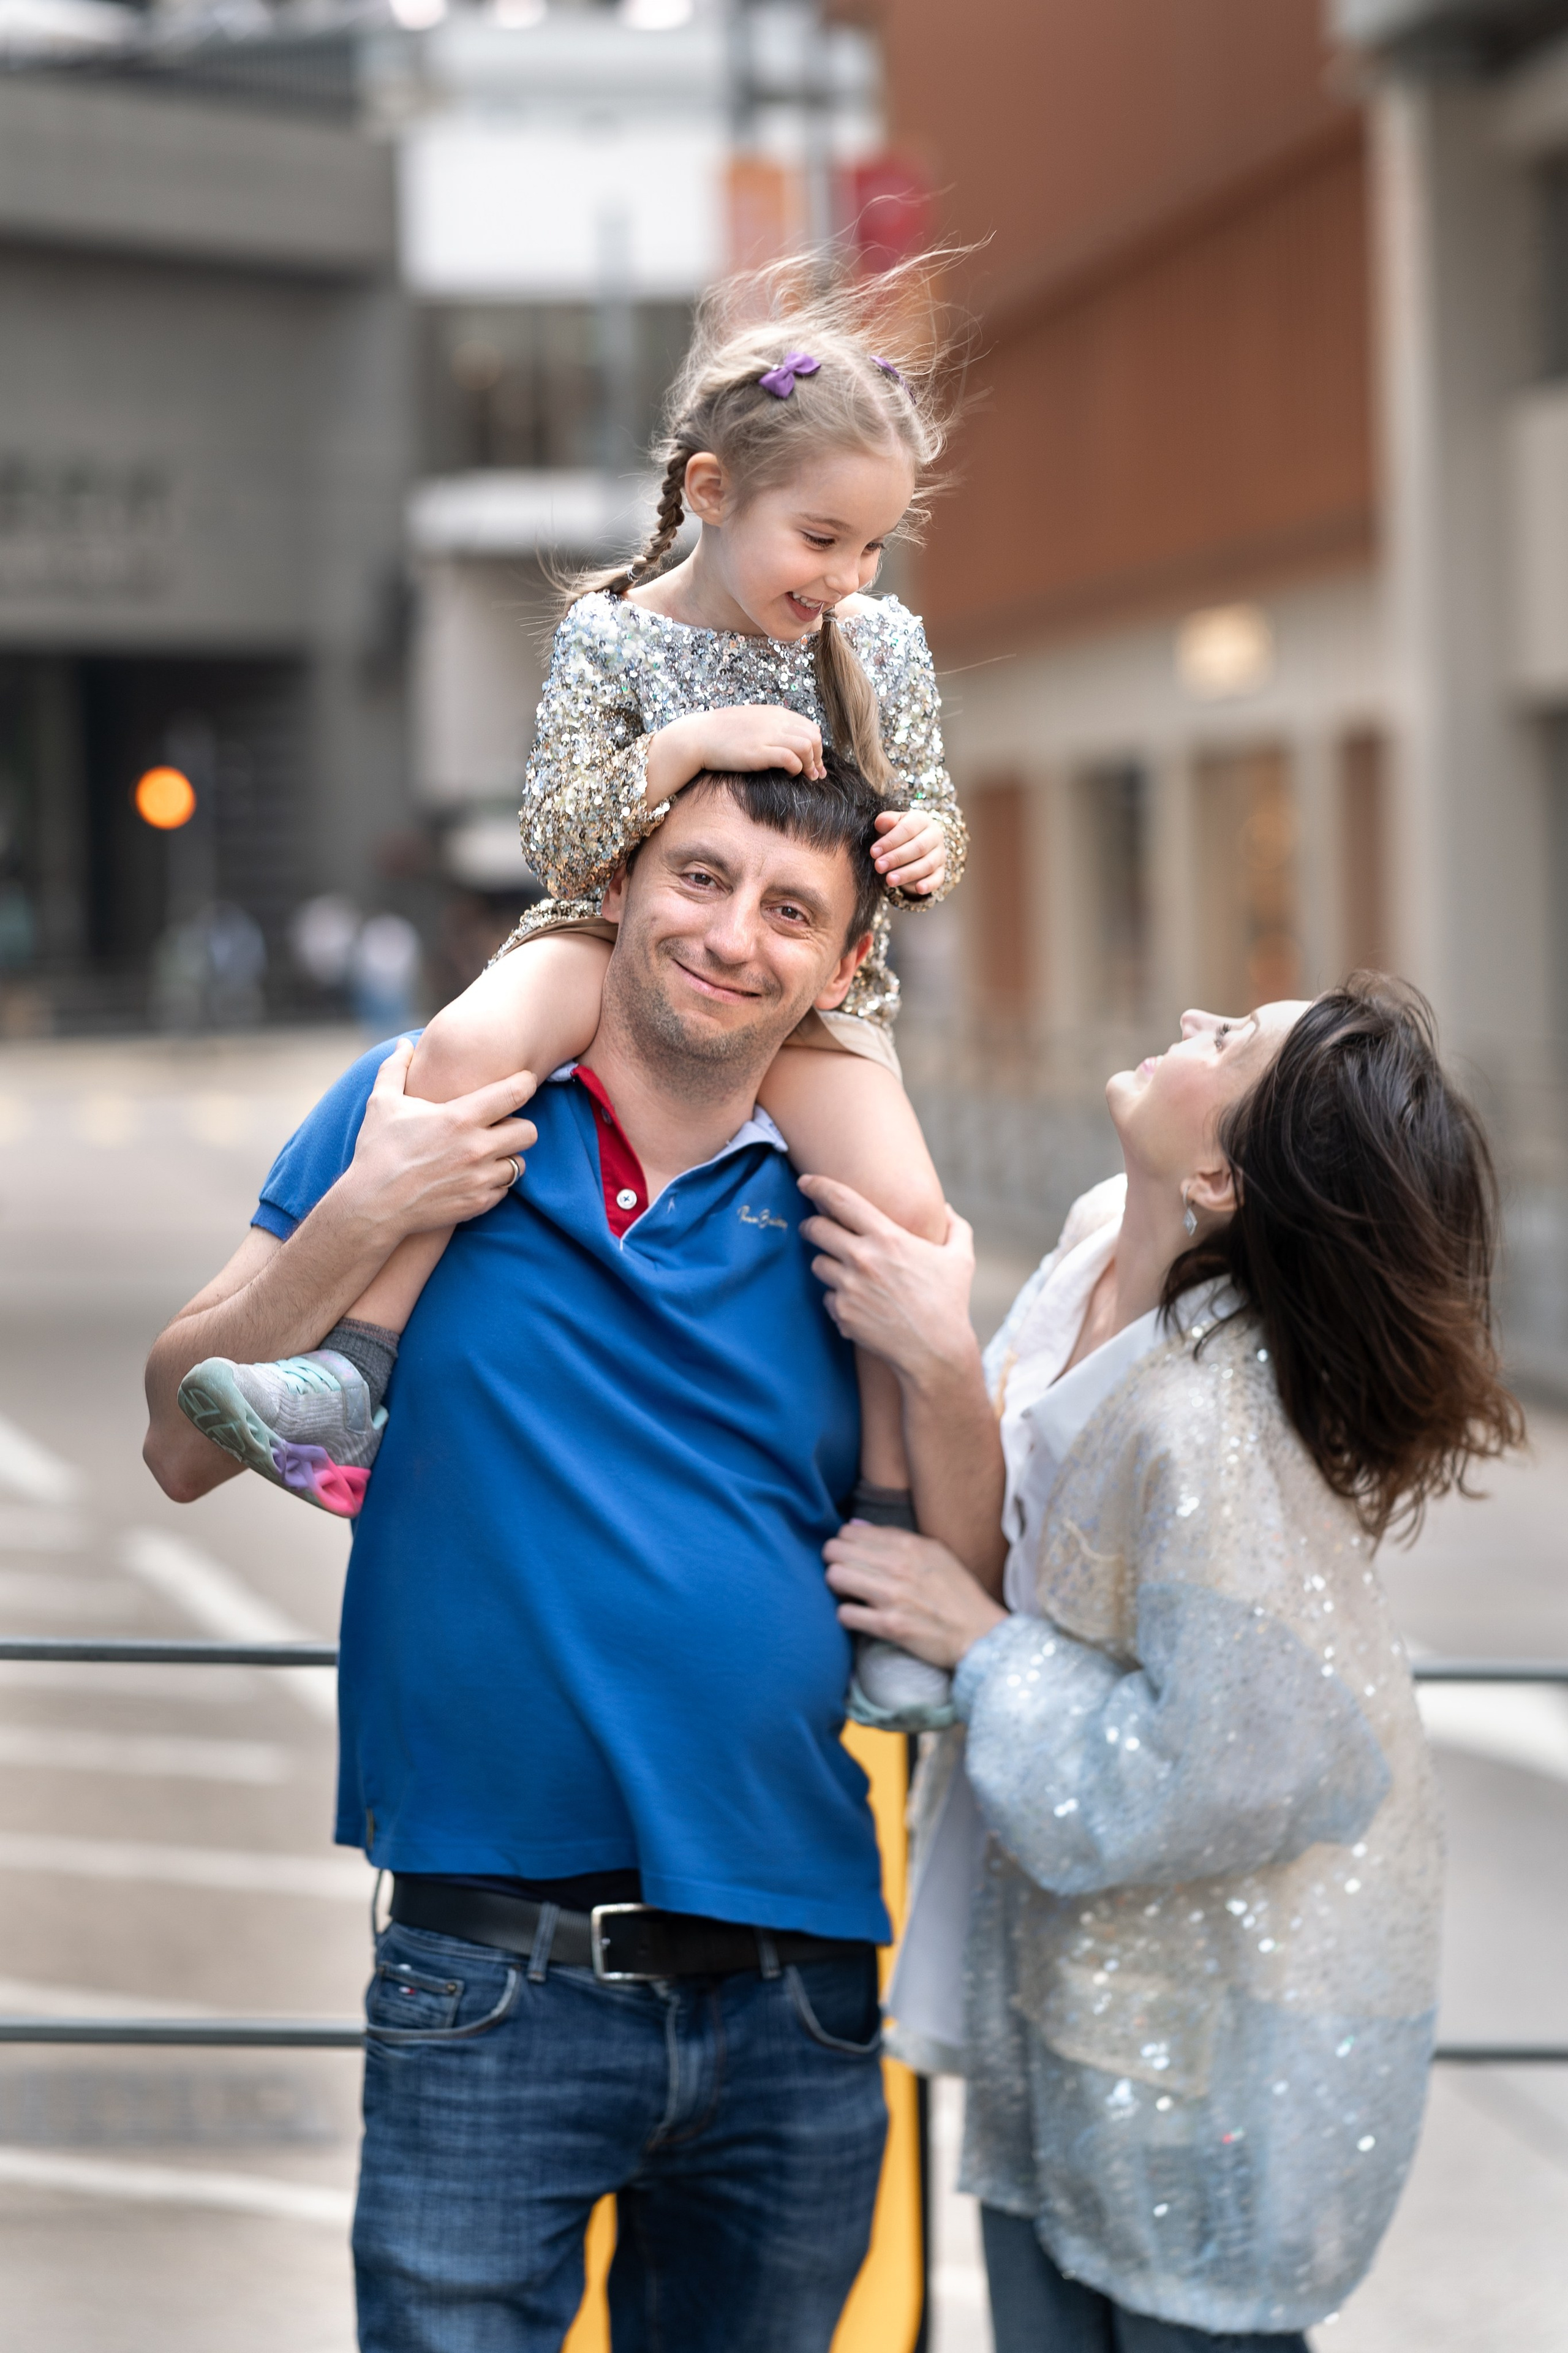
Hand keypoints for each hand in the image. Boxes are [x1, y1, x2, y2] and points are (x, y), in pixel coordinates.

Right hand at [346, 1040, 538, 1240]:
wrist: (372, 1206)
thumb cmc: (376, 1151)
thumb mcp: (381, 1103)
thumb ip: (395, 1069)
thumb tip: (405, 1044)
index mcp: (459, 1118)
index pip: (514, 1094)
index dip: (525, 1083)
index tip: (523, 1082)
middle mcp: (476, 1148)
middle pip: (529, 1132)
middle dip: (518, 1125)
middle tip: (501, 1125)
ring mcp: (479, 1179)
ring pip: (520, 1164)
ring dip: (508, 1156)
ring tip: (487, 1152)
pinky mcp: (477, 1204)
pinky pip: (504, 1190)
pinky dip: (494, 1182)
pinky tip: (475, 1175)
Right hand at [657, 705, 825, 786]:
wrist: (698, 737)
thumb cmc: (722, 733)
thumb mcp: (752, 722)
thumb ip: (771, 727)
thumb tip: (785, 740)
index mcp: (776, 713)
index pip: (810, 727)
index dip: (817, 747)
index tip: (815, 764)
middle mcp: (775, 721)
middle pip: (814, 737)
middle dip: (818, 757)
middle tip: (814, 775)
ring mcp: (768, 735)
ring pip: (807, 746)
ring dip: (810, 764)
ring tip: (804, 776)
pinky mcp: (759, 752)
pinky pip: (791, 758)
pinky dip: (796, 768)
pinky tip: (789, 775)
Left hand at [798, 1176, 977, 1384]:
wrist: (935, 1352)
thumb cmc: (950, 1303)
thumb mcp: (961, 1259)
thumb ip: (955, 1228)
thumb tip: (947, 1209)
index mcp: (888, 1237)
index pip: (841, 1200)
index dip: (818, 1186)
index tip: (805, 1181)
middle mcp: (862, 1258)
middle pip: (816, 1229)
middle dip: (812, 1226)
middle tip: (815, 1228)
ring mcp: (848, 1287)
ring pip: (818, 1264)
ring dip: (827, 1264)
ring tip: (847, 1273)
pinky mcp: (842, 1313)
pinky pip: (827, 1297)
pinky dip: (838, 1298)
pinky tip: (859, 1304)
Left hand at [825, 1522, 1005, 1668]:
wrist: (979, 1633)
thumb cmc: (957, 1593)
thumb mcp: (935, 1553)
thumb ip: (895, 1537)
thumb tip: (855, 1526)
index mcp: (908, 1544)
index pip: (849, 1532)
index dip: (844, 1544)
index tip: (851, 1555)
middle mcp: (897, 1566)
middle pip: (835, 1551)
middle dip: (834, 1562)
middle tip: (845, 1574)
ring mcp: (892, 1596)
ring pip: (835, 1577)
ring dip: (837, 1586)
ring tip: (849, 1594)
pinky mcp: (889, 1626)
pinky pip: (845, 1614)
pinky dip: (847, 1615)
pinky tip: (858, 1616)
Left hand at [873, 807, 945, 895]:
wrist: (909, 846)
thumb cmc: (896, 834)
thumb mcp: (889, 825)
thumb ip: (886, 822)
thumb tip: (881, 822)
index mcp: (921, 820)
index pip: (907, 828)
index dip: (890, 841)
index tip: (873, 852)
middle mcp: (935, 835)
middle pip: (919, 847)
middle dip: (897, 858)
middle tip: (878, 867)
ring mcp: (939, 854)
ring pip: (927, 864)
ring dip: (908, 873)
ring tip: (889, 881)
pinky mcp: (941, 870)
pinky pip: (938, 878)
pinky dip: (929, 884)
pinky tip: (918, 889)